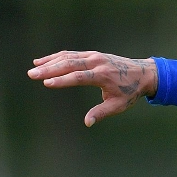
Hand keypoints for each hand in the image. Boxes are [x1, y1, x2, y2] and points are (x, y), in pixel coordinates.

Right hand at [28, 50, 157, 126]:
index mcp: (103, 75)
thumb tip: (87, 122)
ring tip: (34, 68)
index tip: (46, 83)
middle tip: (32, 74)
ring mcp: (95, 56)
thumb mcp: (119, 105)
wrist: (143, 73)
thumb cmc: (130, 92)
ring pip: (69, 57)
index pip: (79, 77)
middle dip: (50, 69)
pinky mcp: (93, 54)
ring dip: (50, 62)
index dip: (62, 80)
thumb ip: (102, 112)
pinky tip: (43, 61)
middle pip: (70, 64)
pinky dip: (57, 57)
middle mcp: (98, 62)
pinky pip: (72, 54)